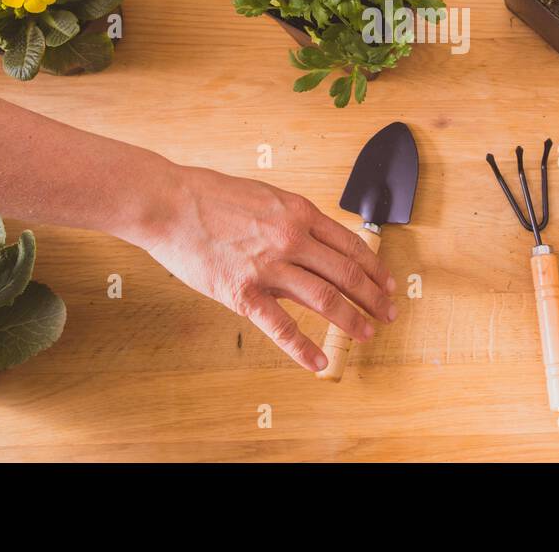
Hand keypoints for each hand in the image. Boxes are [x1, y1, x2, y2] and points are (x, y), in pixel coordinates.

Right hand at [134, 165, 397, 371]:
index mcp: (298, 213)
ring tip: (367, 334)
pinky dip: (304, 348)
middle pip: (347, 273)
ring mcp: (269, 266)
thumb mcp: (265, 199)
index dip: (375, 267)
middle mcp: (292, 238)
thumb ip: (293, 222)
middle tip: (389, 312)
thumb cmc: (210, 197)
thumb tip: (316, 245)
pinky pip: (281, 327)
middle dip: (374, 296)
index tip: (387, 282)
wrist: (169, 203)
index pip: (351, 245)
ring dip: (352, 320)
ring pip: (325, 298)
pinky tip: (319, 362)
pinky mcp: (243, 293)